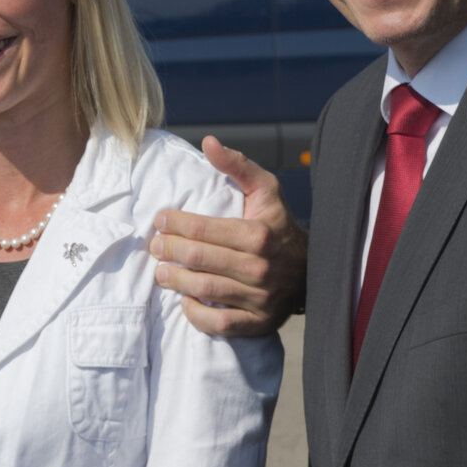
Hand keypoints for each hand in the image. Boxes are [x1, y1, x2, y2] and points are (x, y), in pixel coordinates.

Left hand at [150, 136, 306, 336]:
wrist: (311, 268)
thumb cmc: (278, 224)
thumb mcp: (265, 190)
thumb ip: (236, 165)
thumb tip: (208, 142)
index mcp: (258, 234)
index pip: (203, 228)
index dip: (174, 224)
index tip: (159, 220)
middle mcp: (260, 267)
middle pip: (200, 259)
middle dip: (169, 250)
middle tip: (154, 246)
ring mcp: (260, 298)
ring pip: (206, 290)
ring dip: (176, 281)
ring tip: (160, 272)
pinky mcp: (259, 322)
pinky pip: (220, 324)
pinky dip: (197, 314)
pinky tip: (185, 300)